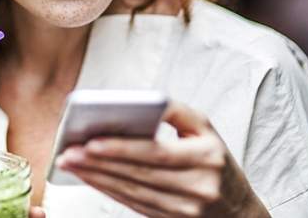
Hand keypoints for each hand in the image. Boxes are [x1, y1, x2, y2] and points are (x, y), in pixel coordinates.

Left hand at [55, 101, 269, 217]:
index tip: (92, 141)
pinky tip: (90, 178)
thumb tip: (144, 100)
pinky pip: (133, 204)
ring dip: (97, 177)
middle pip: (139, 174)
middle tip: (69, 151)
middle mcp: (197, 185)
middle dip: (99, 163)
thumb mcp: (205, 128)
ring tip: (71, 163)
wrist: (238, 209)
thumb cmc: (215, 159)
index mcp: (206, 156)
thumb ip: (176, 111)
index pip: (157, 152)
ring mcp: (184, 208)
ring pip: (132, 192)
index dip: (122, 148)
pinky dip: (108, 190)